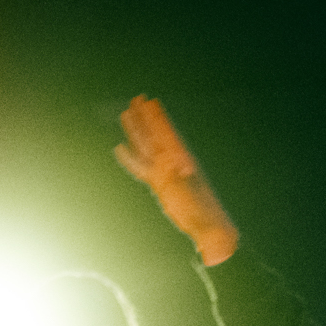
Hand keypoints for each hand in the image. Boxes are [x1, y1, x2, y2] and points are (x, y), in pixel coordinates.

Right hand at [115, 95, 240, 265]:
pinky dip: (129, 157)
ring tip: (127, 114)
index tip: (149, 101)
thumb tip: (173, 165)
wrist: (205, 226)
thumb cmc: (201, 212)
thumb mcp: (192, 195)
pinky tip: (120, 148)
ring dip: (137, 131)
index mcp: (181, 160)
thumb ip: (181, 179)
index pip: (166, 133)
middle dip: (145, 117)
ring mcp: (164, 172)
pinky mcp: (158, 184)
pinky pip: (140, 167)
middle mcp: (171, 162)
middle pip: (154, 135)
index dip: (157, 118)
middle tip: (137, 99)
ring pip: (146, 147)